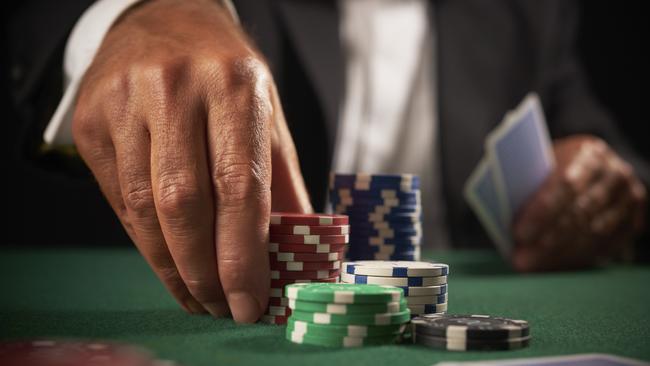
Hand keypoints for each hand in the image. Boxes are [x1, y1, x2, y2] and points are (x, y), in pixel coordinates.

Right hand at [72, 0, 311, 321]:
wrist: (163, 20)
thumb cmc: (225, 73)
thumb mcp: (268, 113)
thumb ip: (282, 182)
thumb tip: (298, 250)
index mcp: (234, 85)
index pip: (240, 185)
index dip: (245, 255)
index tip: (251, 302)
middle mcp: (175, 88)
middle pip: (184, 204)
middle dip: (204, 272)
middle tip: (222, 307)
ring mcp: (124, 102)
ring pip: (143, 209)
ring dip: (172, 267)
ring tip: (198, 296)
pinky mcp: (91, 121)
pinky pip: (118, 199)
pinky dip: (146, 241)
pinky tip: (168, 260)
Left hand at [512, 135, 645, 271]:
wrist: (593, 168)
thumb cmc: (553, 168)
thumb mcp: (540, 165)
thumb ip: (527, 182)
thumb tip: (502, 214)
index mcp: (587, 153)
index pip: (566, 184)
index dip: (542, 211)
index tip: (518, 233)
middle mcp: (614, 174)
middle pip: (580, 213)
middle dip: (547, 240)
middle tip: (521, 259)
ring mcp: (628, 199)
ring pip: (593, 234)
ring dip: (558, 254)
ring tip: (530, 265)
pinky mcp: (632, 222)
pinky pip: (605, 247)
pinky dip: (574, 259)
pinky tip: (551, 266)